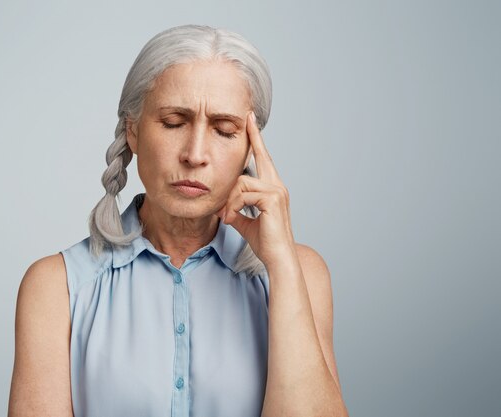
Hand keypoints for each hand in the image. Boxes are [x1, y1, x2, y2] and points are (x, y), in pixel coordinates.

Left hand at [216, 111, 295, 267]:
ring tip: (225, 216)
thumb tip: (225, 208)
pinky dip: (232, 207)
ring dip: (229, 200)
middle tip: (247, 118)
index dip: (257, 141)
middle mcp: (278, 186)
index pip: (264, 160)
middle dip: (255, 137)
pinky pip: (243, 194)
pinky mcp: (272, 199)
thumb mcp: (246, 222)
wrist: (278, 258)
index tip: (251, 122)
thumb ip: (237, 211)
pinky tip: (231, 218)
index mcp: (273, 189)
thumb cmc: (265, 242)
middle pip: (262, 157)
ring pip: (241, 182)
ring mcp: (277, 191)